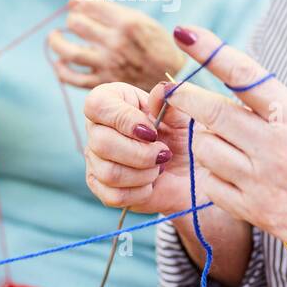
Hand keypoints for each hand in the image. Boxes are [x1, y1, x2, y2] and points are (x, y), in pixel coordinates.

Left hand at [47, 0, 184, 91]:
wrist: (172, 78)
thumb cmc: (155, 44)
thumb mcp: (139, 19)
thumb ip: (110, 8)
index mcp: (127, 22)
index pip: (88, 5)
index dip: (79, 3)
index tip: (79, 5)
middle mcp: (116, 43)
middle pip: (76, 24)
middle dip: (72, 19)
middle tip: (75, 23)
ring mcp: (109, 65)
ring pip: (69, 51)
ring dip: (56, 42)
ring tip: (55, 38)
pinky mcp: (104, 83)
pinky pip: (73, 79)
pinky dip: (62, 71)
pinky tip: (60, 63)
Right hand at [83, 80, 195, 216]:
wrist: (191, 171)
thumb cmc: (182, 135)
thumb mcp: (181, 115)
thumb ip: (170, 101)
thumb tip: (161, 91)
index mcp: (111, 101)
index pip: (96, 105)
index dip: (123, 120)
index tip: (152, 131)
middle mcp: (97, 129)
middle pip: (100, 143)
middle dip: (140, 153)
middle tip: (164, 154)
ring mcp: (95, 159)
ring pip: (108, 172)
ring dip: (143, 173)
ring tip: (159, 167)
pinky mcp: (101, 187)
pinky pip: (113, 195)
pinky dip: (140, 192)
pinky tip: (151, 183)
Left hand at [98, 24, 286, 264]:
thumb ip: (266, 106)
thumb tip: (220, 83)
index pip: (245, 76)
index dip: (210, 52)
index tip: (184, 33)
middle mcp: (278, 145)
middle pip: (212, 112)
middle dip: (184, 98)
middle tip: (171, 91)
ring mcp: (263, 180)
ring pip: (204, 148)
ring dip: (204, 141)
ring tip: (225, 145)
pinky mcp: (252, 209)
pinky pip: (209, 182)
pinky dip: (211, 174)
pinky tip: (230, 175)